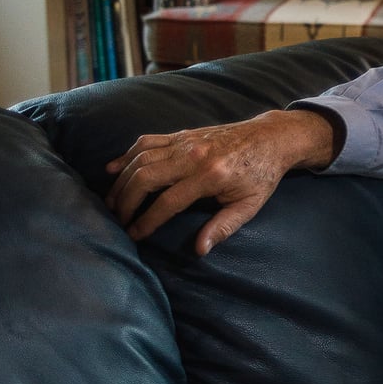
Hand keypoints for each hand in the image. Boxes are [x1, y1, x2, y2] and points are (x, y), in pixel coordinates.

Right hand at [104, 110, 334, 254]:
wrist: (270, 138)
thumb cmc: (261, 175)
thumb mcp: (250, 205)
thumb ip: (223, 227)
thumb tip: (200, 249)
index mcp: (211, 176)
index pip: (168, 202)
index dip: (147, 220)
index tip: (134, 235)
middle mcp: (194, 156)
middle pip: (145, 177)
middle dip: (126, 201)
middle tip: (117, 219)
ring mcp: (185, 142)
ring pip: (141, 158)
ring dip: (121, 180)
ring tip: (111, 201)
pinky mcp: (182, 134)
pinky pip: (147, 141)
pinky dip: (127, 155)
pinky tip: (113, 169)